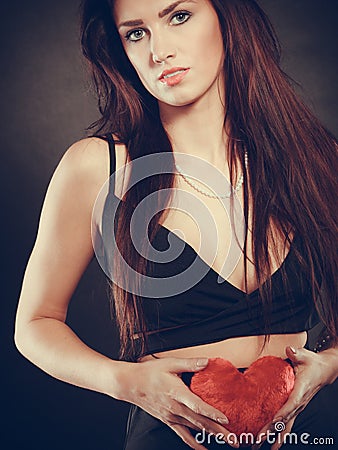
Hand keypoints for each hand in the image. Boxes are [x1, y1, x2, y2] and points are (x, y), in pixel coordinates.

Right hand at [118, 357, 238, 448]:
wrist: (131, 384)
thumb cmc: (150, 372)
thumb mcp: (170, 363)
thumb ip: (190, 363)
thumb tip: (207, 361)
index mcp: (177, 392)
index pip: (197, 406)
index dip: (212, 413)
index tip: (226, 419)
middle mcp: (175, 408)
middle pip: (200, 422)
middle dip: (219, 432)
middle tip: (235, 440)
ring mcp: (172, 416)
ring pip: (195, 429)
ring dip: (211, 437)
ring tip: (227, 442)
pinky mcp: (168, 420)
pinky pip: (183, 434)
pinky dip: (194, 443)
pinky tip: (203, 449)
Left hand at [252, 346, 337, 449]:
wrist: (324, 370)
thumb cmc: (312, 363)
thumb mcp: (305, 356)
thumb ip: (296, 353)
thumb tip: (289, 350)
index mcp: (301, 390)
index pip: (290, 405)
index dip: (281, 414)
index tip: (271, 423)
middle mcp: (299, 402)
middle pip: (284, 420)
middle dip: (270, 431)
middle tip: (257, 439)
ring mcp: (298, 408)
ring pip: (285, 426)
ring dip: (273, 437)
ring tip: (260, 447)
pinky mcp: (295, 409)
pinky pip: (287, 424)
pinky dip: (279, 434)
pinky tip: (273, 444)